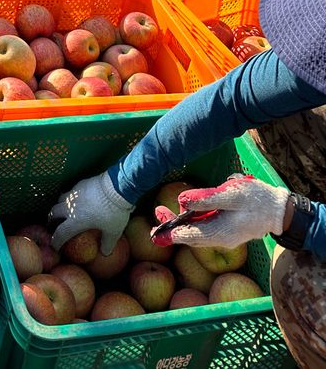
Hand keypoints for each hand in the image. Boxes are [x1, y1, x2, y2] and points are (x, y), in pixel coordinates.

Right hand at [49, 172, 133, 254]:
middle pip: (54, 212)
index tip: (54, 246)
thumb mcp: (113, 232)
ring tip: (64, 210)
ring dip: (59, 206)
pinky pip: (70, 191)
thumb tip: (105, 253)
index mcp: (76, 221)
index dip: (56, 241)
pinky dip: (71, 197)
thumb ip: (107, 244)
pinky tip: (78, 198)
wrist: (116, 187)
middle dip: (52, 219)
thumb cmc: (113, 212)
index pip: (60, 233)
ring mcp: (74, 193)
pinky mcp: (80, 184)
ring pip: (60, 199)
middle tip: (54, 224)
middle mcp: (71, 206)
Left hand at [151, 175, 288, 248]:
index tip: (155, 232)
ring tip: (164, 213)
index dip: (171, 233)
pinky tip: (186, 213)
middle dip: (172, 227)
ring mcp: (224, 236)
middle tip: (156, 215)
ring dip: (181, 224)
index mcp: (220, 233)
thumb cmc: (256, 200)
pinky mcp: (228, 231)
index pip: (189, 236)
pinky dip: (193, 222)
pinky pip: (205, 229)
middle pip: (191, 236)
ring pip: (197, 233)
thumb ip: (206, 199)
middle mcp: (220, 239)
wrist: (279, 211)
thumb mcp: (230, 195)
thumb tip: (182, 200)